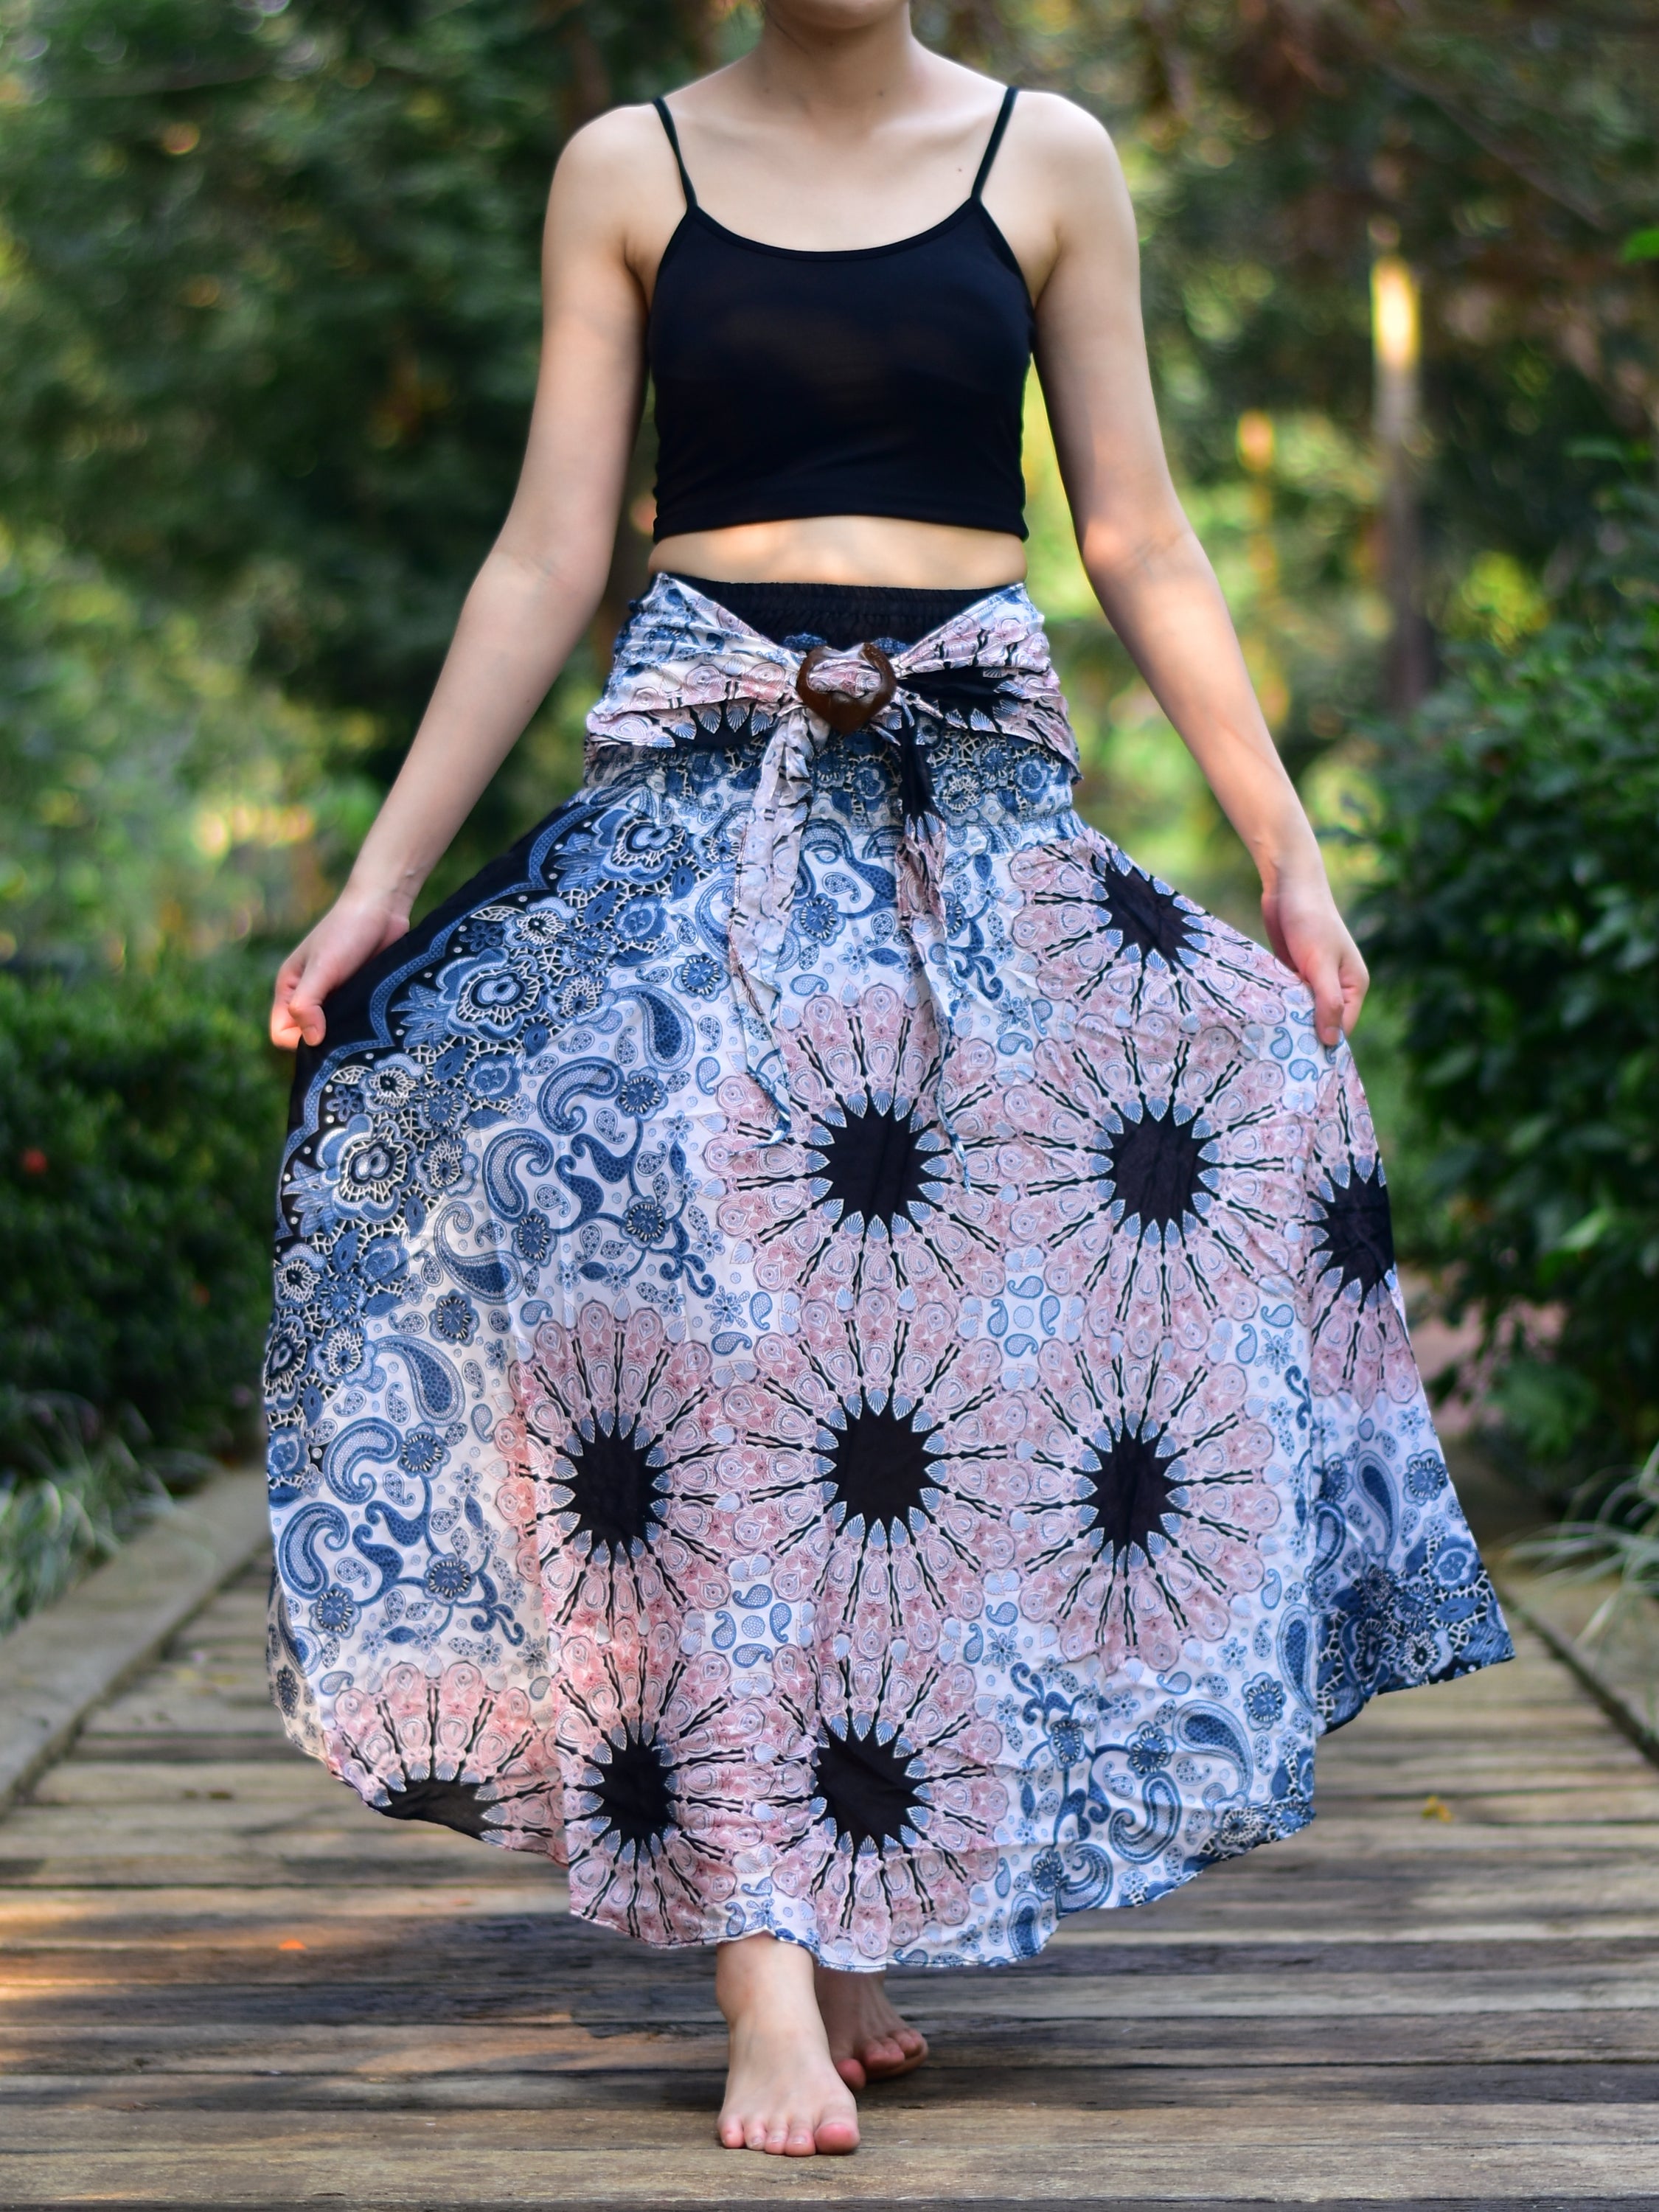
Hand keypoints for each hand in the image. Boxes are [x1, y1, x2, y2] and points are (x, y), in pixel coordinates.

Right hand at [269, 886, 411, 1049]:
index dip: (299, 1039)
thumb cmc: (346, 932)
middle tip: (349, 1030)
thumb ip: (308, 1004)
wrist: (382, 908)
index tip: (326, 1031)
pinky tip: (376, 1021)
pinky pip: (354, 1022)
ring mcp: (334, 998)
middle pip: (307, 1038)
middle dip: (326, 1041)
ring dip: (347, 1034)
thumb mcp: (323, 968)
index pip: (281, 1033)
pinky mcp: (357, 996)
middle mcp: (309, 996)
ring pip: (333, 1032)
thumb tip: (311, 1042)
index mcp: (290, 988)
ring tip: (365, 1024)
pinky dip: (362, 1024)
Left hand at [1260, 870, 1367, 1047]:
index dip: (1323, 1045)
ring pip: (1302, 1011)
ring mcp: (1314, 979)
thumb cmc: (1310, 921)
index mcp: (1354, 985)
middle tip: (1278, 1061)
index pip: (1343, 1028)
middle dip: (1303, 1036)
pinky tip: (1260, 1020)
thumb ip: (1327, 1002)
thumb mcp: (1320, 964)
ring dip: (1287, 1022)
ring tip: (1265, 1045)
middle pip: (1322, 1022)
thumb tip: (1333, 1042)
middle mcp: (1337, 985)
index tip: (1300, 1065)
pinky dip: (1277, 1006)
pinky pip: (1287, 997)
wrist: (1289, 885)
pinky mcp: (1294, 972)